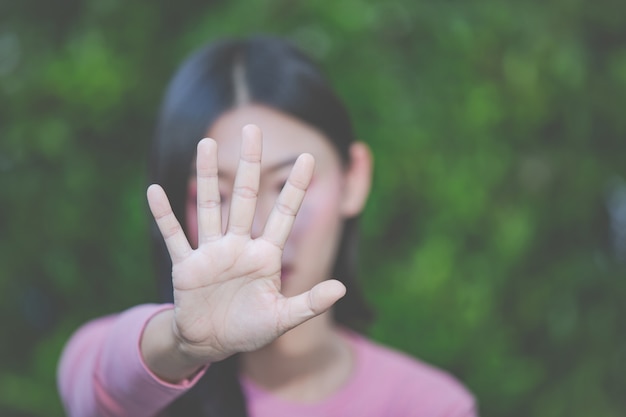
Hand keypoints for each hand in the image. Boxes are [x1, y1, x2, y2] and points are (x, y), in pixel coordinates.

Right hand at [147, 125, 345, 364]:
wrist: (213, 343)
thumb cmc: (250, 328)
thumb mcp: (282, 318)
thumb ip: (310, 303)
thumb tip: (342, 289)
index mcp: (265, 255)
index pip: (283, 214)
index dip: (295, 188)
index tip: (309, 157)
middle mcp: (239, 246)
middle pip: (244, 197)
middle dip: (249, 164)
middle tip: (253, 128)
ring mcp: (211, 253)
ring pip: (209, 207)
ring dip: (204, 177)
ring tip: (206, 143)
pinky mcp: (187, 267)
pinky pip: (174, 237)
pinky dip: (164, 216)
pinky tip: (155, 190)